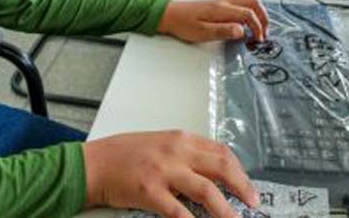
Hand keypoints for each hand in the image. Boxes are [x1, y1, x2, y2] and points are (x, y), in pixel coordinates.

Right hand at [84, 130, 258, 216]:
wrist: (94, 163)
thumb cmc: (123, 154)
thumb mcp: (159, 143)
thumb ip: (184, 153)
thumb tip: (210, 170)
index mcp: (180, 139)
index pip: (221, 151)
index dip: (239, 169)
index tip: (247, 183)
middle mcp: (176, 151)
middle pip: (221, 167)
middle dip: (242, 186)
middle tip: (254, 201)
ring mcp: (164, 171)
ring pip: (206, 191)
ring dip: (225, 210)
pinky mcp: (150, 192)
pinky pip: (178, 211)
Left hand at [157, 0, 268, 42]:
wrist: (171, 14)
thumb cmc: (183, 23)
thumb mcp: (202, 32)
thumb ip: (223, 31)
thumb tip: (241, 31)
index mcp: (221, 9)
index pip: (248, 14)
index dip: (257, 27)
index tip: (257, 39)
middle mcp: (224, 2)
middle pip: (253, 2)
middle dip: (263, 17)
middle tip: (264, 32)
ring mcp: (223, 1)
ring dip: (258, 12)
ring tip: (259, 27)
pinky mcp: (220, 4)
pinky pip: (241, 1)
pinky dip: (250, 9)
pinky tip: (247, 20)